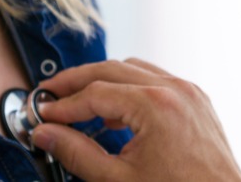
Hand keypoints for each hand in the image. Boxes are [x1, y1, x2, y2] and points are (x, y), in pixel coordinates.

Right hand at [31, 59, 240, 181]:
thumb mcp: (118, 180)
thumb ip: (77, 154)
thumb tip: (47, 134)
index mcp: (155, 105)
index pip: (95, 93)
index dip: (64, 105)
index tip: (43, 114)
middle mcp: (174, 90)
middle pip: (111, 70)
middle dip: (77, 81)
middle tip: (51, 94)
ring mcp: (189, 93)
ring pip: (134, 70)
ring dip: (104, 81)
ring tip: (79, 101)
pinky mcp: (197, 102)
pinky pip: (157, 81)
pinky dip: (131, 88)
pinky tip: (116, 112)